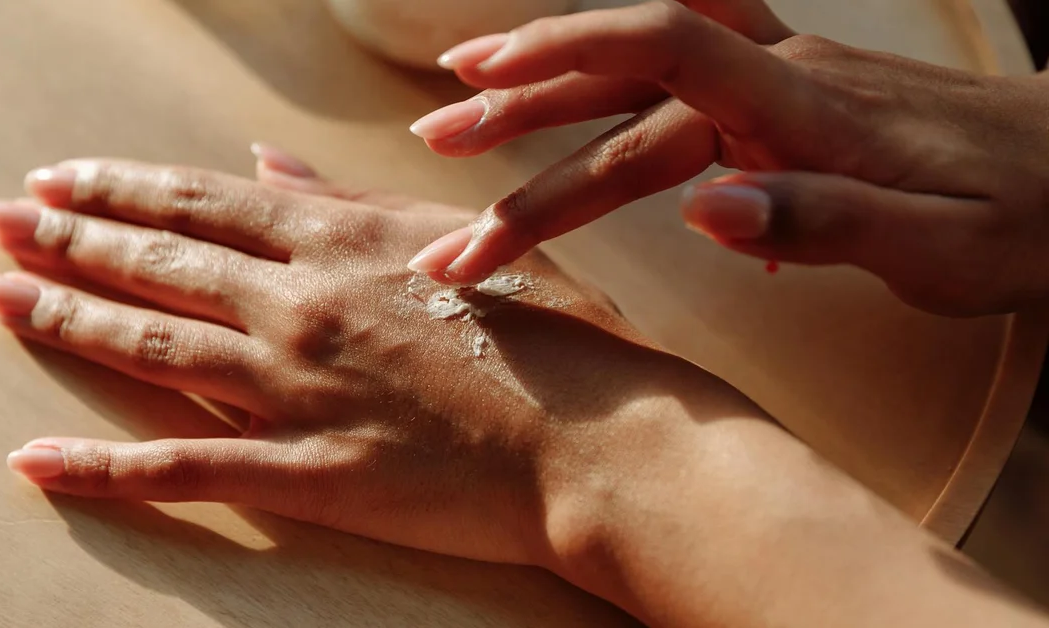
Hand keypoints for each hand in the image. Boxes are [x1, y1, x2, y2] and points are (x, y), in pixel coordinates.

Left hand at [0, 148, 757, 579]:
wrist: (600, 438)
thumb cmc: (550, 336)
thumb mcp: (456, 237)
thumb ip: (349, 201)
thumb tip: (264, 163)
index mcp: (343, 242)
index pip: (202, 203)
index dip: (120, 186)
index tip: (60, 177)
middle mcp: (303, 305)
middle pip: (159, 262)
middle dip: (68, 237)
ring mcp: (298, 390)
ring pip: (152, 347)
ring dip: (64, 319)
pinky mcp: (309, 474)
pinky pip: (183, 469)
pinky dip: (100, 469)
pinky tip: (33, 462)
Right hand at [407, 0, 1048, 315]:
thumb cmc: (1023, 220)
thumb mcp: (941, 248)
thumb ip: (824, 223)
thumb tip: (707, 206)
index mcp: (803, 109)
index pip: (662, 51)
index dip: (564, 57)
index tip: (478, 87)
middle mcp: (780, 80)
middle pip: (628, 72)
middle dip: (524, 106)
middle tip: (436, 136)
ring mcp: (785, 84)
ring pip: (645, 75)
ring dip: (554, 91)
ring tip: (471, 101)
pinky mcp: (792, 101)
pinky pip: (687, 77)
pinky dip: (622, 86)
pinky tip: (592, 108)